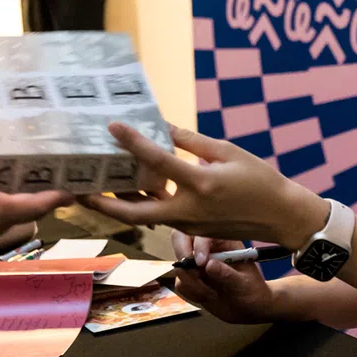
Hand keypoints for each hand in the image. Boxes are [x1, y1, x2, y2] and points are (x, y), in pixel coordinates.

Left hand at [86, 124, 328, 249]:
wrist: (280, 216)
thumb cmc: (258, 179)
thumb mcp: (228, 152)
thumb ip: (192, 141)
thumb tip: (163, 127)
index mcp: (201, 184)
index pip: (159, 161)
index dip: (133, 142)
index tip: (112, 126)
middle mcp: (189, 210)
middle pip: (135, 212)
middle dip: (103, 202)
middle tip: (77, 190)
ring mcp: (189, 225)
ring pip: (144, 216)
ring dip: (118, 203)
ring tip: (94, 187)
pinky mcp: (192, 231)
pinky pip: (160, 216)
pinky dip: (143, 202)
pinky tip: (132, 186)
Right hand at [171, 232, 275, 323]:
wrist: (249, 309)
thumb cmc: (252, 290)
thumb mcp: (244, 283)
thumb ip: (227, 274)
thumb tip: (208, 265)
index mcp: (223, 240)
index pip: (203, 231)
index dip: (198, 244)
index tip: (202, 262)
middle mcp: (207, 248)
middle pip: (180, 237)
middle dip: (181, 253)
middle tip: (191, 271)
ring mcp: (197, 263)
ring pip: (179, 264)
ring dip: (190, 281)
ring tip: (211, 293)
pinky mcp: (191, 279)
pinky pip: (180, 282)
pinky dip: (190, 291)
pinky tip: (206, 297)